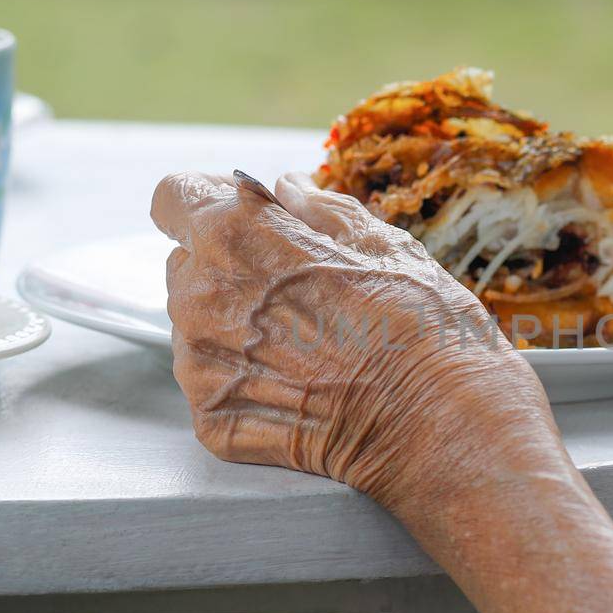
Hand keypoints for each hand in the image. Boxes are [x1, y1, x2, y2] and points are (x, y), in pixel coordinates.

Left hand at [150, 170, 563, 512]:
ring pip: (194, 326)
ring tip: (304, 344)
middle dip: (227, 267)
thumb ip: (321, 210)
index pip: (174, 196)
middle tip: (293, 289)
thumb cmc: (421, 326)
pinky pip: (212, 383)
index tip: (243, 216)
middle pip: (185, 263)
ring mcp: (200, 364)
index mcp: (237, 235)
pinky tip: (301, 385)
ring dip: (233, 326)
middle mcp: (202, 296)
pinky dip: (245, 382)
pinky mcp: (211, 418)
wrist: (438, 422)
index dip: (207, 200)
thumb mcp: (383, 243)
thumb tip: (289, 189)